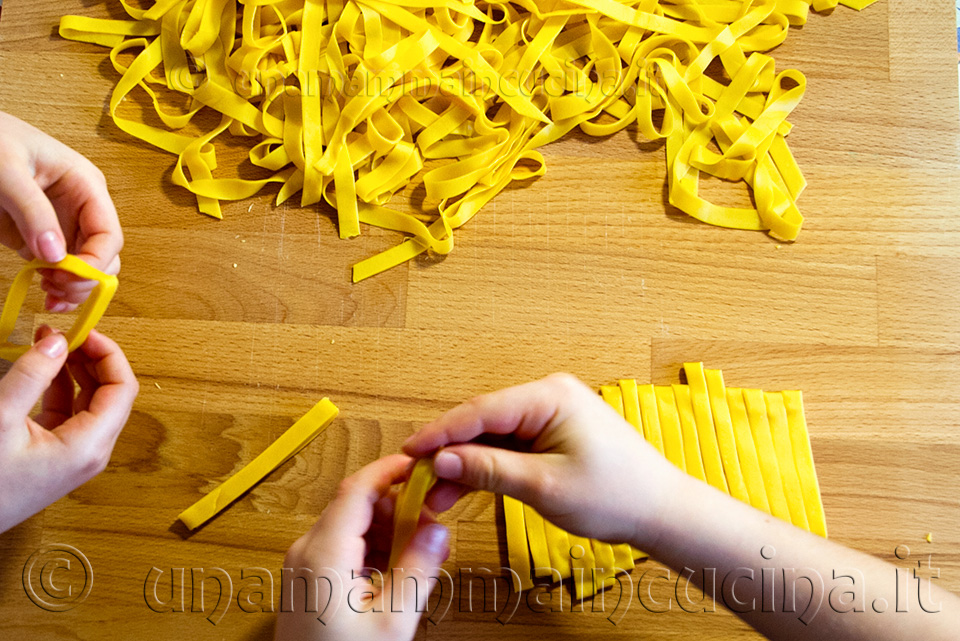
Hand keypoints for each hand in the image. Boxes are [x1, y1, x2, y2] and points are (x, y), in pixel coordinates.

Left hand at [0, 111, 122, 311]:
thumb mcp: (7, 171)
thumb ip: (32, 211)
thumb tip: (55, 254)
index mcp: (86, 186)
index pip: (108, 234)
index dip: (96, 261)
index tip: (69, 277)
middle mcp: (81, 209)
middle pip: (105, 256)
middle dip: (87, 279)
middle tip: (56, 288)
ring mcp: (62, 225)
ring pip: (87, 268)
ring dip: (76, 289)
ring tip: (50, 297)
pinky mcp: (40, 238)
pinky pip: (61, 269)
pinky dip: (59, 288)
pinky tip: (46, 295)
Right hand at [0, 326, 137, 532]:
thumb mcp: (0, 419)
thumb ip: (32, 376)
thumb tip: (56, 340)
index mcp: (89, 446)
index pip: (123, 388)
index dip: (108, 353)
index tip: (83, 330)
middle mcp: (90, 452)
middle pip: (111, 393)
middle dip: (92, 357)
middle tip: (65, 332)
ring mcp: (74, 455)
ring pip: (90, 402)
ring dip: (76, 370)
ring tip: (51, 342)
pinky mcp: (55, 456)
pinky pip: (69, 413)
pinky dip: (61, 387)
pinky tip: (44, 368)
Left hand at [275, 455, 449, 640]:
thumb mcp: (393, 622)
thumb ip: (418, 569)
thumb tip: (438, 531)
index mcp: (323, 553)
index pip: (358, 488)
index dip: (392, 470)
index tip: (422, 466)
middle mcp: (306, 551)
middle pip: (356, 505)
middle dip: (397, 508)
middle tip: (432, 527)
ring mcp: (302, 565)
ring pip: (351, 524)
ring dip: (387, 530)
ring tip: (418, 554)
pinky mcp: (306, 580)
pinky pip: (342, 546)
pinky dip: (371, 548)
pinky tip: (395, 571)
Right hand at [403, 373, 681, 545]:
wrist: (660, 510)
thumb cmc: (616, 494)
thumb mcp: (544, 485)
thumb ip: (489, 470)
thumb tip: (443, 459)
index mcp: (549, 396)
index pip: (480, 410)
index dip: (440, 433)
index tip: (410, 452)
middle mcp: (548, 396)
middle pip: (482, 421)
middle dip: (450, 452)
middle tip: (420, 481)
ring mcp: (550, 414)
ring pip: (493, 436)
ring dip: (467, 465)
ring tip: (438, 497)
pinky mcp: (553, 433)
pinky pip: (510, 446)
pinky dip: (489, 468)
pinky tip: (464, 489)